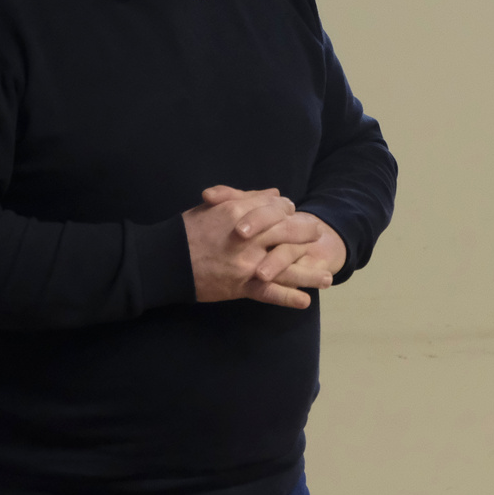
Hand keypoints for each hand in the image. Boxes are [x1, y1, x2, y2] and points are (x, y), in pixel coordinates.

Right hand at [183, 187, 326, 308]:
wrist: (166, 260)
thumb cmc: (188, 230)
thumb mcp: (215, 205)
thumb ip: (246, 197)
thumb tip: (275, 193)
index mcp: (241, 212)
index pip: (276, 207)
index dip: (287, 209)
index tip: (293, 213)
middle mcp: (249, 237)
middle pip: (288, 232)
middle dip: (306, 234)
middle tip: (319, 235)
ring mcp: (247, 263)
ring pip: (286, 266)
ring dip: (308, 272)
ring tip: (327, 277)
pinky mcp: (241, 285)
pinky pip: (269, 293)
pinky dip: (288, 298)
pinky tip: (304, 301)